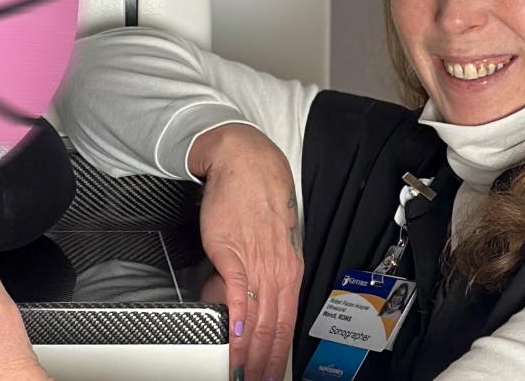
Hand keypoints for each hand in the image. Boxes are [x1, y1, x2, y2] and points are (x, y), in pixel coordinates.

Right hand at [188, 124, 302, 380]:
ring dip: (253, 352)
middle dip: (268, 362)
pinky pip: (238, 296)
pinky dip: (238, 321)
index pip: (288, 322)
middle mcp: (280, 270)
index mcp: (290, 269)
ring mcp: (259, 264)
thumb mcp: (266, 241)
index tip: (271, 373)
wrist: (245, 164)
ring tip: (243, 373)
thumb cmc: (256, 199)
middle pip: (277, 327)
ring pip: (260, 318)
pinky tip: (236, 339)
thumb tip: (244, 298)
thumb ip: (259, 271)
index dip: (280, 353)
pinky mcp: (234, 254)